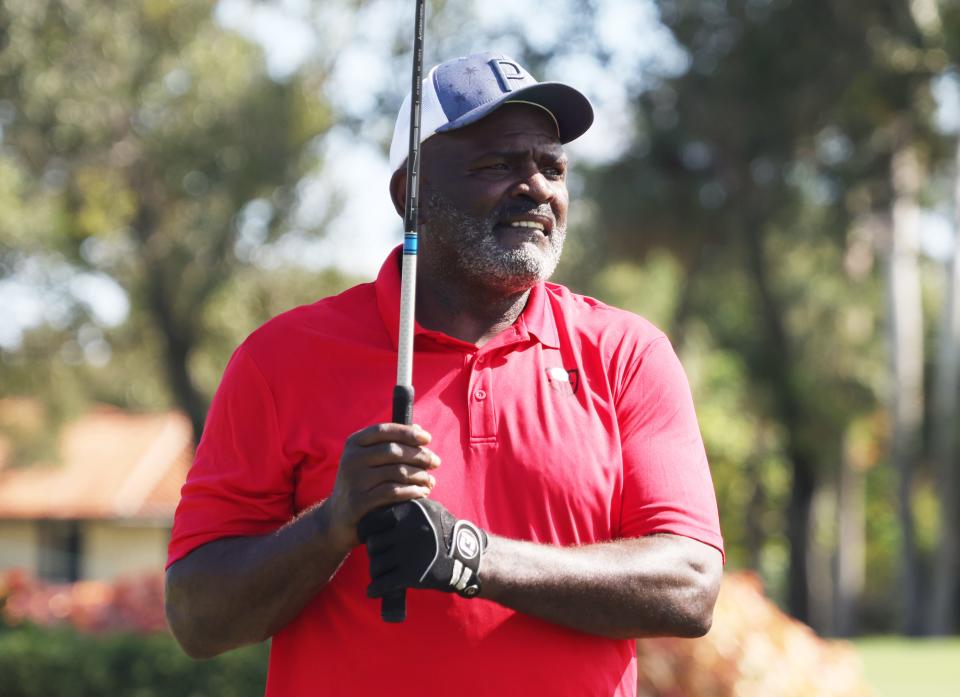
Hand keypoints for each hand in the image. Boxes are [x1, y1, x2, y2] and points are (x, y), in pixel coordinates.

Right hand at [325, 423, 440, 549]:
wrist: (337, 518)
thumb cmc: (361, 483)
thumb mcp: (368, 460)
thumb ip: (390, 444)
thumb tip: (418, 429)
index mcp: (353, 443)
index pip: (384, 431)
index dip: (408, 432)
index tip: (428, 438)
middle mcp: (351, 459)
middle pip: (394, 451)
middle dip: (420, 455)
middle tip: (436, 462)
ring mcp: (354, 480)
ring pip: (397, 471)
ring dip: (420, 475)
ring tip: (430, 481)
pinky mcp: (359, 501)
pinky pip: (394, 492)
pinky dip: (413, 491)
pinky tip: (422, 492)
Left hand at [358, 499, 487, 598]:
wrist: (467, 554)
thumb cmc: (445, 531)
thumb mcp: (428, 509)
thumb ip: (406, 507)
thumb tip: (381, 503)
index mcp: (407, 511)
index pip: (372, 520)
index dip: (366, 531)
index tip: (366, 537)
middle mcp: (405, 530)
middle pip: (373, 544)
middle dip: (374, 553)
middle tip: (378, 557)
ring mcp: (407, 553)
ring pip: (376, 565)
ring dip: (376, 572)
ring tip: (380, 574)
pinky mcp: (411, 574)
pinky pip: (383, 583)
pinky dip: (375, 589)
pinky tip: (373, 591)